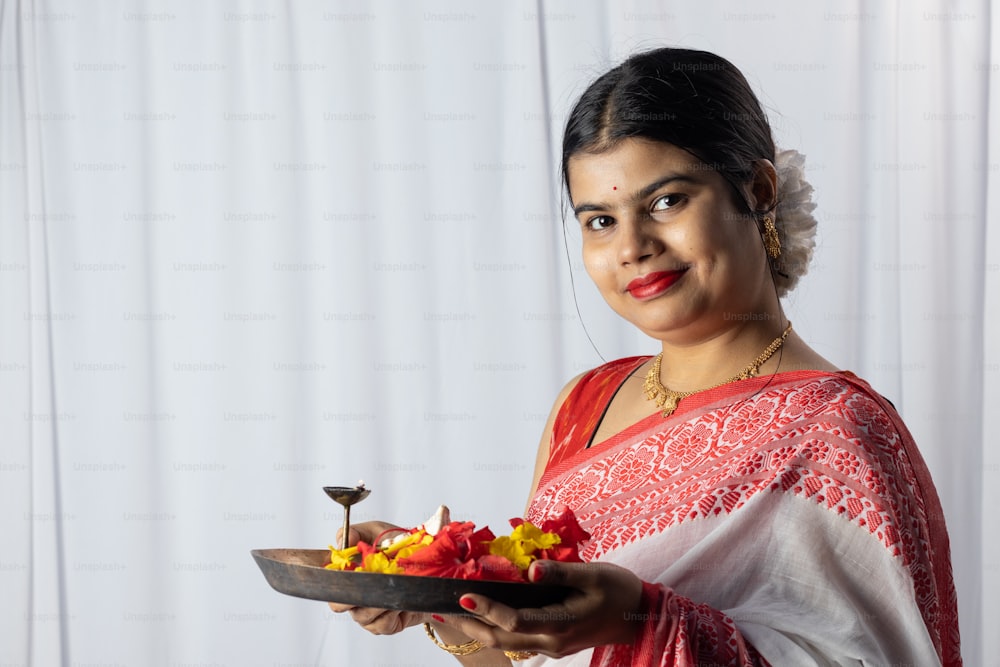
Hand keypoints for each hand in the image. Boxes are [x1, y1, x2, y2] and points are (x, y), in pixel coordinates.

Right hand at [327, 520, 427, 634]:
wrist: (427, 565)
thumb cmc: (395, 546)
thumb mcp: (375, 531)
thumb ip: (356, 532)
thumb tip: (343, 541)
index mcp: (345, 576)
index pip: (328, 583)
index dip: (334, 579)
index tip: (349, 570)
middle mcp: (352, 598)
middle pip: (338, 604)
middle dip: (354, 594)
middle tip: (372, 580)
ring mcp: (366, 615)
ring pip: (364, 614)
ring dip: (382, 598)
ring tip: (397, 584)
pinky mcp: (384, 626)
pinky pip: (383, 623)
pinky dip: (394, 609)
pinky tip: (403, 598)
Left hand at [442, 559, 643, 657]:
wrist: (641, 617)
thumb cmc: (618, 590)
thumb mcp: (592, 574)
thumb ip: (559, 573)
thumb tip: (530, 569)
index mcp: (560, 624)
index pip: (514, 621)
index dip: (487, 610)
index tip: (464, 596)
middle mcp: (551, 641)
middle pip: (502, 639)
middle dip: (471, 626)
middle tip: (442, 612)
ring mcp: (552, 646)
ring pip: (508, 644)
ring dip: (480, 631)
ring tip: (454, 617)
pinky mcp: (554, 643)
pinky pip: (519, 640)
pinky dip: (498, 630)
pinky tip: (486, 618)